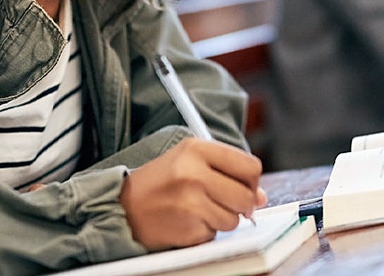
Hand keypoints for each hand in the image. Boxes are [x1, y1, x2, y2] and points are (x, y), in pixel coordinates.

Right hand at [120, 138, 265, 249]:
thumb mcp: (188, 161)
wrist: (122, 207)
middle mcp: (194, 173)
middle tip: (225, 202)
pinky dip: (206, 231)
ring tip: (200, 210)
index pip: (250, 166)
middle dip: (242, 204)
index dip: (252, 181)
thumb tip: (261, 196)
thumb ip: (226, 171)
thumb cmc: (159, 183)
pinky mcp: (187, 227)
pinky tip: (188, 221)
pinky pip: (215, 234)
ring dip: (222, 219)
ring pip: (234, 219)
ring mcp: (191, 202)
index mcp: (197, 149)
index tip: (245, 186)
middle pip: (246, 196)